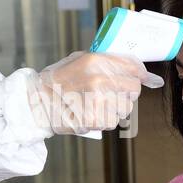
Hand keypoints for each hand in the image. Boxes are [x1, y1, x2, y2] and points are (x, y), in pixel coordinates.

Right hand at [30, 51, 163, 135]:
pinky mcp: (96, 119)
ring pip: (126, 107)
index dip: (141, 73)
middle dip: (127, 92)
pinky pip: (114, 121)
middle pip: (134, 88)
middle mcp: (99, 79)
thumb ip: (106, 62)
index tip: (145, 78)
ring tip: (97, 104)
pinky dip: (106, 120)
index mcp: (95, 61)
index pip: (133, 66)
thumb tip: (136, 70)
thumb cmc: (57, 82)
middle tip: (112, 93)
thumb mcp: (78, 61)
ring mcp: (99, 100)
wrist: (37, 104)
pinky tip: (92, 114)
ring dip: (116, 108)